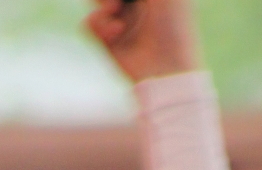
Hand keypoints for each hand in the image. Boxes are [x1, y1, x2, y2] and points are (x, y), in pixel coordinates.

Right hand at [83, 0, 199, 83]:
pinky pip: (89, 23)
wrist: (167, 71)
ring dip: (102, 4)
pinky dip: (99, 25)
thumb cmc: (172, 25)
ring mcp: (120, 21)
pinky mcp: (109, 42)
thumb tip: (118, 0)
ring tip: (115, 10)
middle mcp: (135, 4)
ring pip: (94, 2)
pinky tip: (117, 33)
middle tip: (116, 2)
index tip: (119, 1)